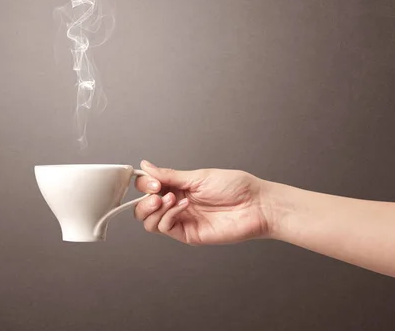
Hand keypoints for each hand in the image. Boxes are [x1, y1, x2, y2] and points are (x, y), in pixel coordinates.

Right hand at [134, 160, 271, 244]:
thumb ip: (170, 175)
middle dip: (144, 199)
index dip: (145, 183)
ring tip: (169, 198)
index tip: (152, 180)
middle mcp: (177, 204)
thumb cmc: (235, 187)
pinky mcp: (189, 234)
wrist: (256, 205)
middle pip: (144, 207)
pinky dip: (168, 215)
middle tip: (156, 191)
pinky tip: (182, 206)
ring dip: (153, 208)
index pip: (149, 187)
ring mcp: (182, 220)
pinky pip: (166, 228)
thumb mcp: (198, 176)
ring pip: (150, 221)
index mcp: (179, 187)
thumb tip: (145, 166)